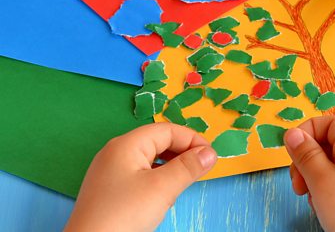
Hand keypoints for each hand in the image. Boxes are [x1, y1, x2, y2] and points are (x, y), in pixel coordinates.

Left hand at [65, 123, 216, 231]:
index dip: (191, 139)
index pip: (166, 130)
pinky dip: (158, 180)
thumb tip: (210, 153)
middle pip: (158, 142)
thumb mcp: (162, 188)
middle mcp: (117, 152)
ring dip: (172, 167)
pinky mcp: (112, 189)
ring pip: (151, 159)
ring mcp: (112, 171)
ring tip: (184, 183)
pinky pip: (142, 175)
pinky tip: (164, 196)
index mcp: (126, 145)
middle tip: (202, 169)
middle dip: (182, 153)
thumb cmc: (123, 214)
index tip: (211, 156)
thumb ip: (187, 167)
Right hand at [283, 116, 334, 230]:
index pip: (331, 122)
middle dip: (308, 159)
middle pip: (331, 143)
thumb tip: (293, 133)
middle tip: (298, 182)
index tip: (292, 150)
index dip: (308, 131)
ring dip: (315, 175)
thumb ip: (305, 153)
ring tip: (311, 197)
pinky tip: (323, 205)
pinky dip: (329, 187)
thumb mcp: (320, 180)